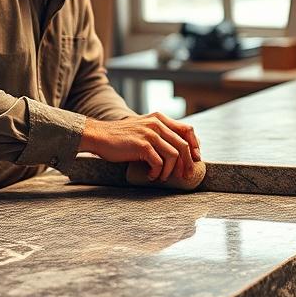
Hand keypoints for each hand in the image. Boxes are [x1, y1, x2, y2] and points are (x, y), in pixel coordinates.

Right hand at [80, 113, 201, 182]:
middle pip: (183, 145)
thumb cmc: (121, 137)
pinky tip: (151, 176)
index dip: (195, 145)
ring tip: (162, 177)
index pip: (188, 129)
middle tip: (186, 175)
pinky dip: (157, 173)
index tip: (196, 158)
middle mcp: (157, 124)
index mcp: (160, 118)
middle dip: (188, 163)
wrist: (99, 136)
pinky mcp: (142, 145)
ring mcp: (150, 134)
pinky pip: (159, 163)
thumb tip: (178, 152)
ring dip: (170, 171)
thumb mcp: (144, 128)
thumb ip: (159, 134)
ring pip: (173, 155)